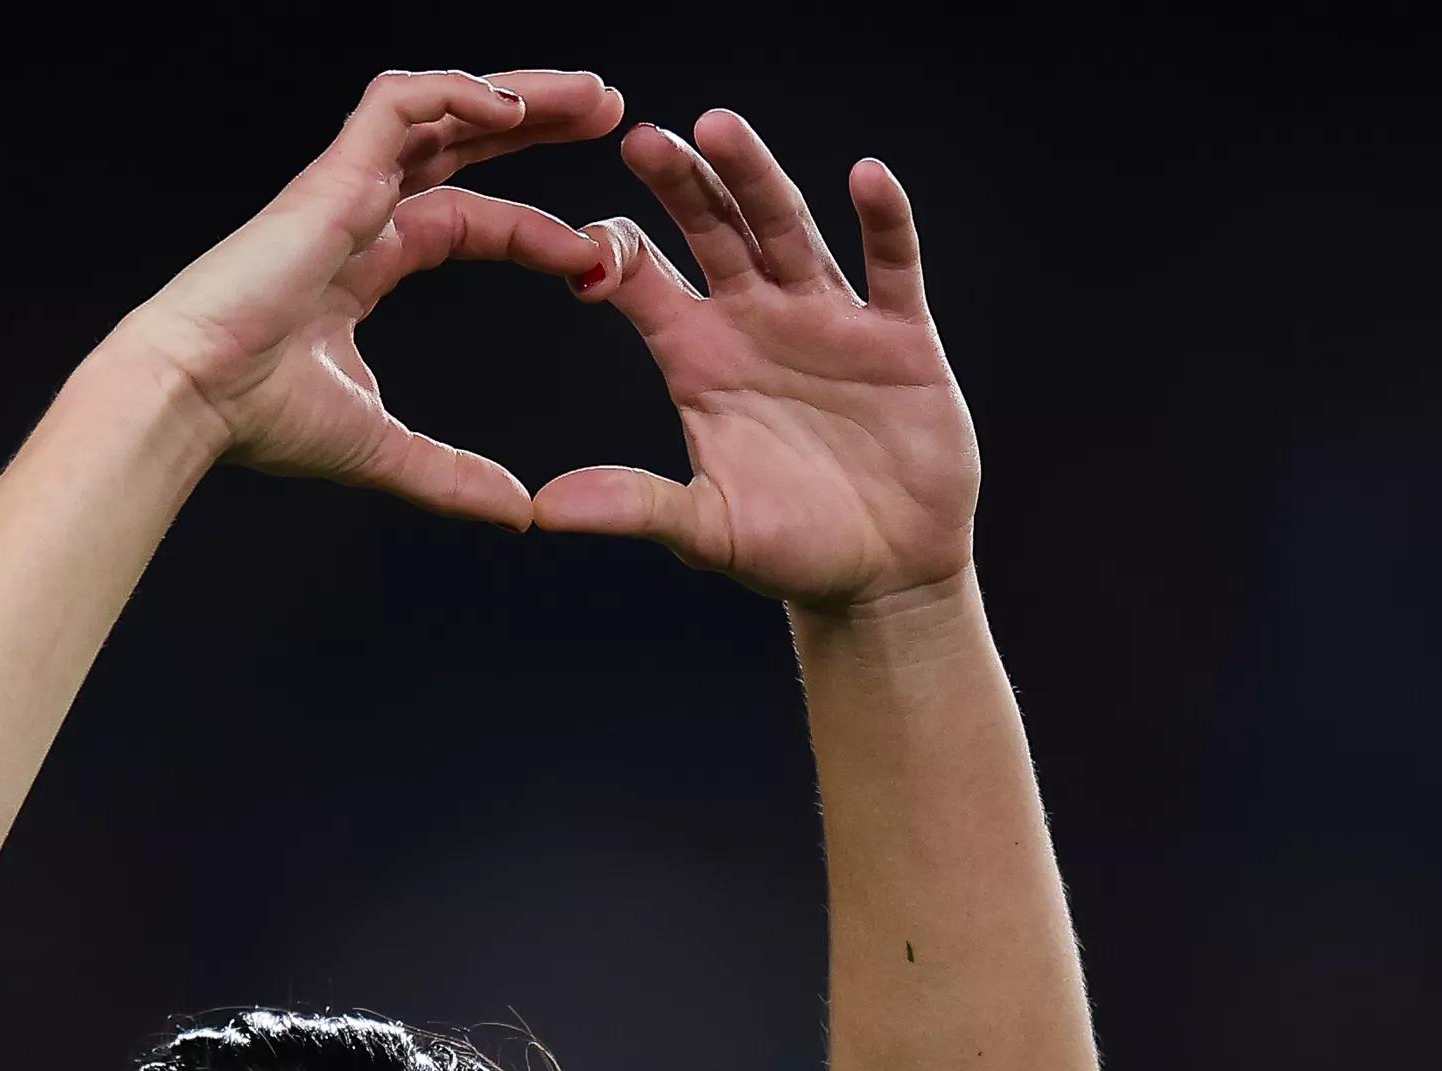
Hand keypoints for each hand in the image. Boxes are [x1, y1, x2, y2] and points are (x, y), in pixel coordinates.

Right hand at [110, 69, 625, 528]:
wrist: (189, 400)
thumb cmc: (256, 418)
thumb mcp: (379, 449)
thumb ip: (450, 476)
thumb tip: (517, 513)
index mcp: (366, 260)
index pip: (468, 220)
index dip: (533, 232)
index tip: (590, 257)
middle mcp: (357, 212)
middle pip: (461, 143)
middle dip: (538, 122)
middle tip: (611, 111)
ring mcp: (342, 186)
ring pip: (441, 108)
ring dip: (518, 92)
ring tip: (591, 94)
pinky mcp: (329, 174)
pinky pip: (399, 103)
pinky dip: (455, 94)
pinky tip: (511, 107)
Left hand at [539, 112, 978, 606]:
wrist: (882, 572)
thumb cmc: (788, 549)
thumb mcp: (706, 531)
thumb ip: (635, 507)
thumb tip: (544, 512)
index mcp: (696, 356)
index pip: (641, 280)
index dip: (610, 255)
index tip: (579, 246)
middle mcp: (754, 320)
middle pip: (711, 231)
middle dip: (679, 185)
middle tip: (642, 139)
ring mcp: (826, 319)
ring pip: (786, 229)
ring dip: (756, 178)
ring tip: (721, 128)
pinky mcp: (897, 334)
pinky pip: (890, 265)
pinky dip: (882, 221)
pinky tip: (866, 176)